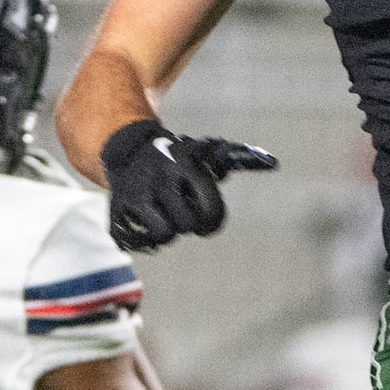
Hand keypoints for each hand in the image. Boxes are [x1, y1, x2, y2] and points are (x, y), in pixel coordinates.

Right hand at [99, 119, 275, 250]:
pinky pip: (134, 241)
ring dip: (167, 232)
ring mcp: (136, 194)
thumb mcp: (206, 152)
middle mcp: (160, 179)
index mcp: (185, 166)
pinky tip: (144, 225)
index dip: (211, 221)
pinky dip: (142, 240)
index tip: (206, 220)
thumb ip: (240, 158)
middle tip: (182, 214)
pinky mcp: (116, 208)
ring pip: (163, 236)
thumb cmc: (179, 157)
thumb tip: (274, 163)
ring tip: (164, 219)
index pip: (209, 209)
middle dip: (188, 224)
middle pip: (187, 226)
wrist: (127, 148)